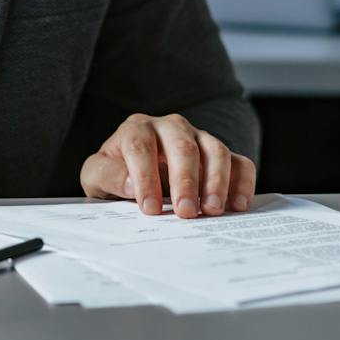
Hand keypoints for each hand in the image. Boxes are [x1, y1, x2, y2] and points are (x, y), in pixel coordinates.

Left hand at [80, 112, 256, 217]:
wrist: (135, 174)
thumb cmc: (117, 175)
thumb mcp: (97, 177)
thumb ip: (108, 176)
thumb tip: (131, 184)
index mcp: (137, 129)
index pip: (140, 147)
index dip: (145, 178)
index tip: (150, 208)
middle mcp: (170, 127)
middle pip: (182, 146)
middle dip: (185, 180)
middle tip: (186, 212)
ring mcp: (198, 138)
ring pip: (215, 149)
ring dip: (216, 181)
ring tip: (212, 210)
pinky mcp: (219, 155)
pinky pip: (239, 162)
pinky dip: (242, 182)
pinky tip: (238, 205)